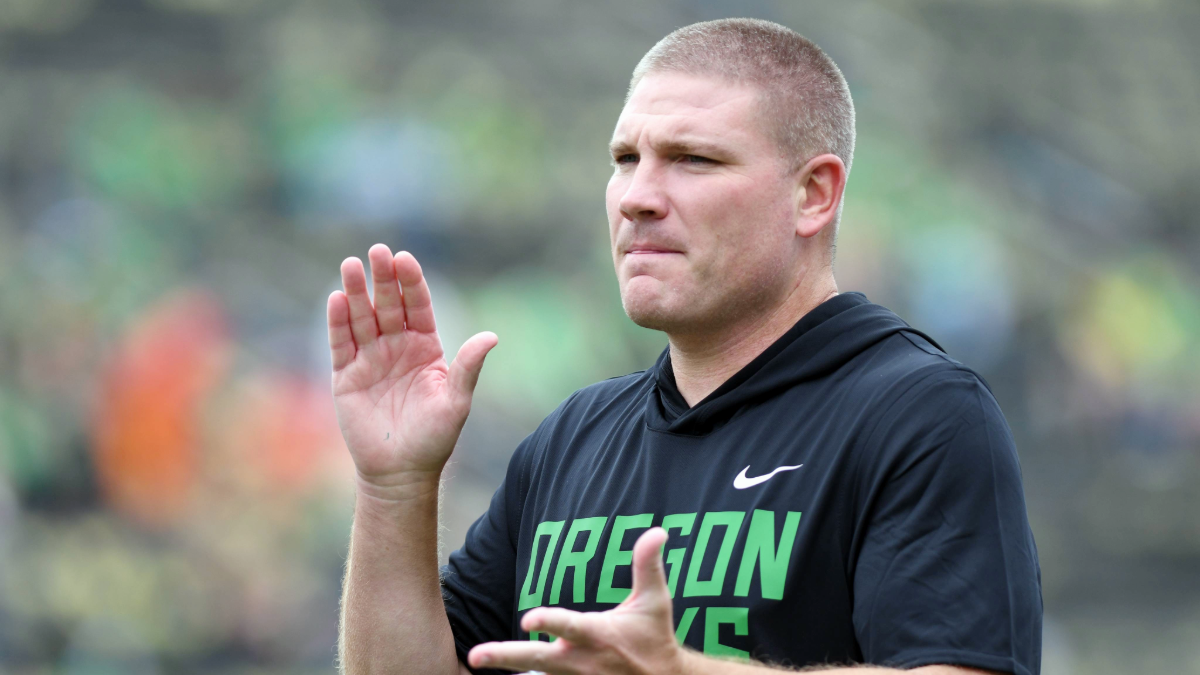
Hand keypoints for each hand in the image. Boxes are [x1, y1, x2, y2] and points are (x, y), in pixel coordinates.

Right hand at [328, 244, 496, 496]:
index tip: (406, 259)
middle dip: (383, 279)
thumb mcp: (456, 402)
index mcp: (426, 348)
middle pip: (388, 305)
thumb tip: (492, 336)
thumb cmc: (434, 439)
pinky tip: (337, 298)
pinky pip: (341, 343)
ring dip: (356, 291)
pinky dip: (337, 322)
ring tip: (351, 264)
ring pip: (361, 318)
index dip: (412, 283)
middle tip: (377, 251)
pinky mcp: (346, 376)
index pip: (418, 307)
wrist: (401, 473)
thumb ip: (468, 367)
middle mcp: (397, 347)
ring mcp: (370, 360)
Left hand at [468, 528, 686, 674]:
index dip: (548, 622)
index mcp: (597, 635)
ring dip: (508, 671)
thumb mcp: (655, 601)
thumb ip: (648, 565)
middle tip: (476, 655)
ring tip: (474, 666)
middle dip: (505, 656)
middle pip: (536, 658)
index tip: (527, 618)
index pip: (568, 626)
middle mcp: (579, 660)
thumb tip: (657, 530)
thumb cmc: (654, 638)